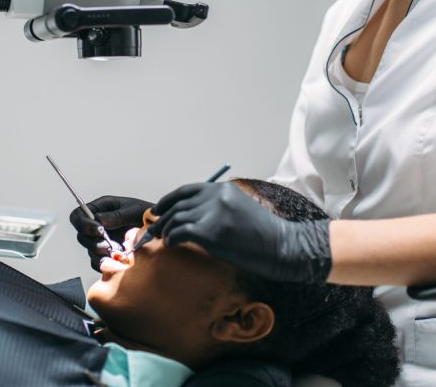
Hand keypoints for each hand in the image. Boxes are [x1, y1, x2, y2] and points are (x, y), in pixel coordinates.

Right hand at [69, 195, 152, 270]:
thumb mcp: (133, 210)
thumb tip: (98, 220)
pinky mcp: (106, 254)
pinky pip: (98, 262)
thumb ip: (116, 215)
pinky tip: (119, 260)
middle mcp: (97, 225)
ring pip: (89, 250)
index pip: (78, 215)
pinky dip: (106, 263)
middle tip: (109, 244)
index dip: (83, 224)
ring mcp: (101, 240)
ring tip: (118, 251)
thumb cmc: (146, 215)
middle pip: (81, 235)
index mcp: (100, 209)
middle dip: (94, 242)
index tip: (98, 230)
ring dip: (101, 253)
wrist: (158, 231)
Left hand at [149, 182, 330, 282]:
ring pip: (176, 219)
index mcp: (223, 190)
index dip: (168, 200)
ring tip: (163, 240)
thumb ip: (217, 208)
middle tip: (155, 230)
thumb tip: (189, 217)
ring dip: (165, 230)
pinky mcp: (210, 232)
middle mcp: (216, 197)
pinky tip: (172, 245)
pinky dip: (172, 239)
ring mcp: (213, 213)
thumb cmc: (263, 234)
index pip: (187, 191)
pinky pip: (180, 233)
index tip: (159, 210)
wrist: (281, 246)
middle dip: (162, 218)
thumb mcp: (239, 210)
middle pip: (178, 205)